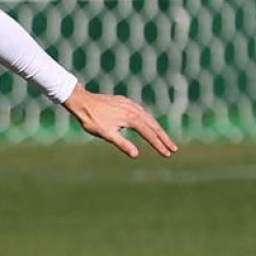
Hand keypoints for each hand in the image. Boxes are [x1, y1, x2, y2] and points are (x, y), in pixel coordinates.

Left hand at [62, 87, 178, 158]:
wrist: (82, 101)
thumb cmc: (92, 119)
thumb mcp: (106, 134)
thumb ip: (122, 143)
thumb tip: (136, 154)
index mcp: (131, 118)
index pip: (149, 134)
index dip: (159, 145)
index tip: (167, 154)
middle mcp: (134, 110)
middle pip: (154, 125)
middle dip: (164, 138)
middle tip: (173, 149)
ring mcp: (130, 104)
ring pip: (149, 118)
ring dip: (158, 129)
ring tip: (165, 139)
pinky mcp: (125, 102)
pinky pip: (142, 112)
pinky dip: (149, 120)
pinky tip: (149, 124)